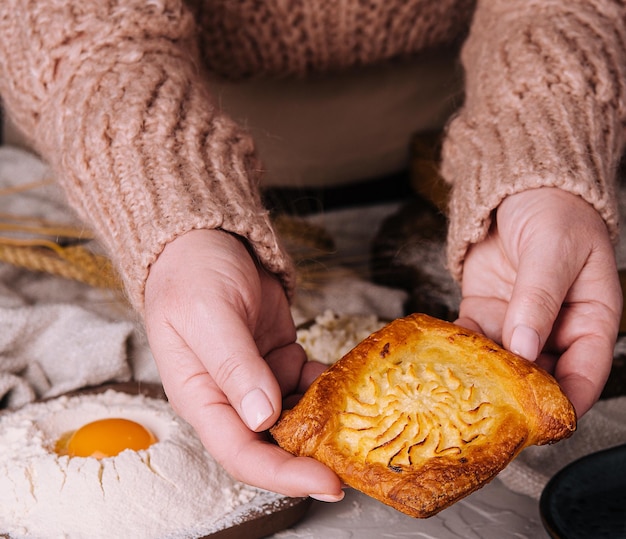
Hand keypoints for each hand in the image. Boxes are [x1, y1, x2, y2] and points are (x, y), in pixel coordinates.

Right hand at [144, 229, 341, 499]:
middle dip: (312, 459)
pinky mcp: (279, 359)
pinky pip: (308, 384)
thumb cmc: (193, 274)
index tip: (326, 483)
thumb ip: (234, 365)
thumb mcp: (208, 315)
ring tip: (364, 423)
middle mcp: (229, 396)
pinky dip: (329, 387)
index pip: (240, 453)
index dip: (282, 475)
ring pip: (295, 418)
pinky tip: (350, 384)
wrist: (206, 241)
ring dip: (326, 423)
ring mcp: (257, 379)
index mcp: (201, 396)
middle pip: (271, 446)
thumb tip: (262, 417)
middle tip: (358, 463)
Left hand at [456, 187, 621, 416]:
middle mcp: (554, 328)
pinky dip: (460, 350)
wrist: (517, 190)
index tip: (546, 423)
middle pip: (541, 375)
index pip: (586, 370)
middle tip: (494, 413)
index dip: (569, 399)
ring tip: (462, 393)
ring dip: (484, 377)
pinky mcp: (485, 313)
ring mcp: (516, 322)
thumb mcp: (554, 249)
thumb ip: (539, 297)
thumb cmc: (554, 212)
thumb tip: (525, 346)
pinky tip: (444, 360)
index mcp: (590, 317)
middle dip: (519, 396)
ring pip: (503, 362)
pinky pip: (471, 339)